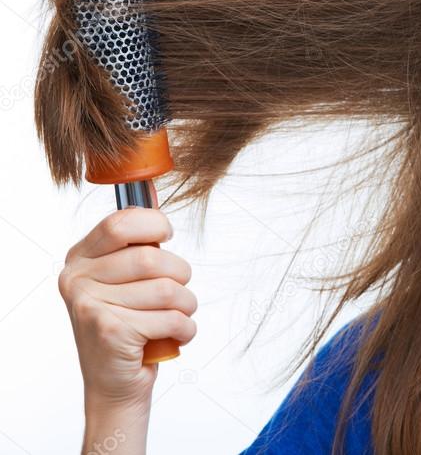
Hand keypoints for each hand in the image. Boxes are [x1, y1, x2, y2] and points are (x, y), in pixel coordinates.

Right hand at [58, 207, 196, 409]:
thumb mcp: (124, 280)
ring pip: (167, 289)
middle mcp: (77, 279)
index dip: (154, 224)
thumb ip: (135, 243)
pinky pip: (170, 318)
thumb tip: (150, 192)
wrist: (114, 384)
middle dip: (181, 276)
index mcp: (80, 259)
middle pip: (151, 258)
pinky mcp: (109, 330)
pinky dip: (185, 328)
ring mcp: (89, 306)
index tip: (167, 236)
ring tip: (177, 317)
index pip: (121, 222)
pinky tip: (174, 335)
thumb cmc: (128, 326)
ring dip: (186, 306)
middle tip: (179, 293)